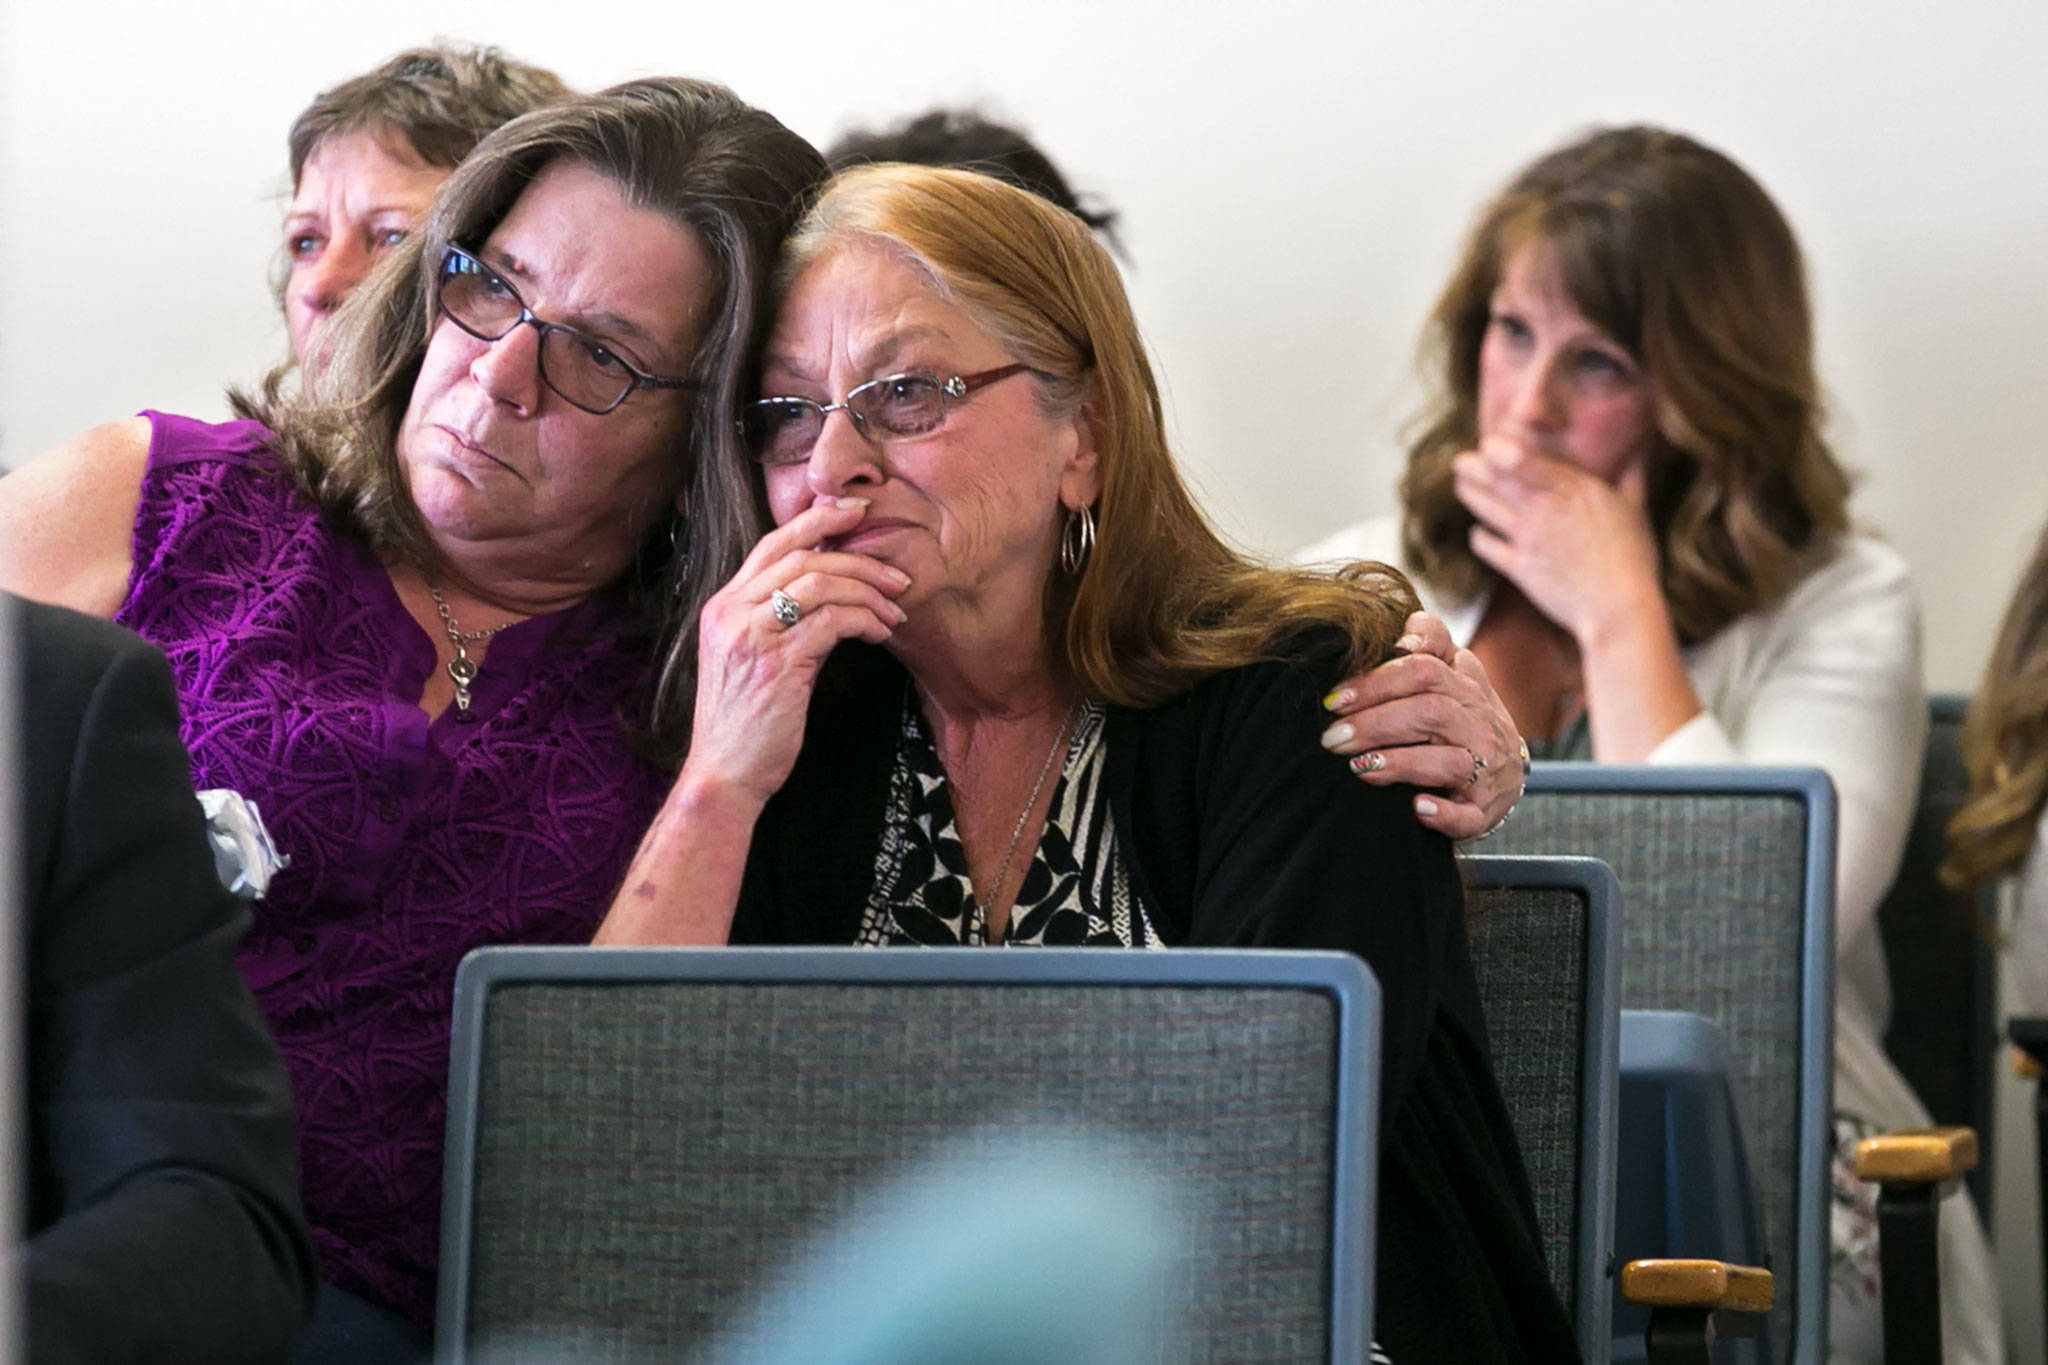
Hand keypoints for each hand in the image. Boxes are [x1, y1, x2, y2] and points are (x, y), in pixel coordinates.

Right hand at [682, 497, 911, 804]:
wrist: (724, 774)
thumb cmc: (744, 722)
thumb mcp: (748, 660)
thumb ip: (774, 621)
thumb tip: (825, 594)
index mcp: (721, 606)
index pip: (771, 544)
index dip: (817, 522)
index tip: (856, 513)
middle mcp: (730, 612)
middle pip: (801, 556)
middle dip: (857, 559)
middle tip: (896, 576)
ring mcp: (751, 636)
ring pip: (819, 583)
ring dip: (868, 591)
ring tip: (895, 609)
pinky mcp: (777, 664)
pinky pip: (832, 621)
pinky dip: (864, 620)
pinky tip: (881, 633)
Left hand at [1319, 610, 1525, 839]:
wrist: (1505, 775)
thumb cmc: (1463, 720)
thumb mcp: (1455, 676)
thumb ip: (1430, 647)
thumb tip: (1401, 633)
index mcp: (1467, 687)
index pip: (1425, 668)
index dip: (1378, 679)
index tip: (1336, 698)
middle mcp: (1480, 724)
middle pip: (1430, 711)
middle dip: (1375, 723)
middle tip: (1332, 737)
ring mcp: (1488, 769)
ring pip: (1448, 761)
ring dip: (1400, 763)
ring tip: (1358, 767)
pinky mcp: (1484, 811)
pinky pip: (1468, 816)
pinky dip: (1443, 814)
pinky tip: (1416, 808)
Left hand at [1452, 436, 1662, 644]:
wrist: (1617, 608)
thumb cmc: (1633, 558)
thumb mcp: (1636, 510)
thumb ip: (1632, 478)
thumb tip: (1640, 452)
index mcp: (1575, 489)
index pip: (1526, 461)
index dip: (1499, 450)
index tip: (1487, 443)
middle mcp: (1545, 509)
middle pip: (1498, 480)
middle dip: (1473, 468)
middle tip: (1460, 462)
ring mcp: (1528, 538)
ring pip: (1486, 508)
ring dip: (1470, 494)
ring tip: (1461, 485)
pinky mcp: (1518, 567)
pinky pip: (1487, 546)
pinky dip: (1478, 538)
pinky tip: (1478, 533)